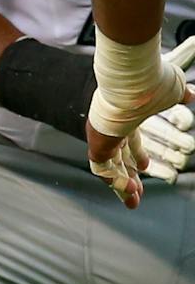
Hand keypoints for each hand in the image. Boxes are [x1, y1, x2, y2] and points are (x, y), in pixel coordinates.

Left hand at [88, 36, 194, 207]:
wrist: (134, 83)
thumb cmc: (152, 84)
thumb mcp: (171, 91)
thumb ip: (179, 96)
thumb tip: (191, 94)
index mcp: (126, 118)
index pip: (129, 141)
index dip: (137, 155)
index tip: (144, 167)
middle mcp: (112, 129)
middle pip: (118, 158)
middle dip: (128, 177)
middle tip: (137, 192)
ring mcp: (103, 137)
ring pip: (110, 168)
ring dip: (122, 185)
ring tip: (133, 201)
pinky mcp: (99, 144)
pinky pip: (103, 169)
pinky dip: (115, 181)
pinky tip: (130, 190)